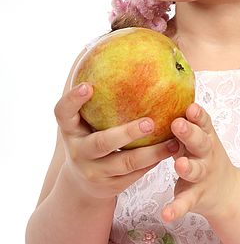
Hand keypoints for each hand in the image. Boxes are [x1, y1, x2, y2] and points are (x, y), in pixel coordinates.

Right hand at [54, 83, 179, 200]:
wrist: (84, 184)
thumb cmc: (92, 138)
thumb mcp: (87, 122)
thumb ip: (100, 100)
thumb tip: (127, 56)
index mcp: (70, 130)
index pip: (62, 113)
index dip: (73, 100)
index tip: (88, 85)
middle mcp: (78, 151)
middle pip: (101, 143)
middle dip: (126, 133)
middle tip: (150, 122)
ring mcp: (93, 172)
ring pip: (125, 163)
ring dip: (151, 153)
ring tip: (173, 141)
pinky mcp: (110, 187)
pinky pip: (135, 175)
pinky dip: (154, 162)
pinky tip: (172, 149)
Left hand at [161, 103, 239, 222]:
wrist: (226, 191)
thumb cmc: (201, 155)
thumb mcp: (198, 137)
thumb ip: (185, 122)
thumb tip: (157, 91)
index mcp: (205, 136)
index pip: (203, 122)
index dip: (198, 115)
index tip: (190, 107)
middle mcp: (207, 154)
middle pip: (200, 142)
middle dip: (190, 133)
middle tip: (178, 124)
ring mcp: (203, 175)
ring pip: (196, 170)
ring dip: (188, 167)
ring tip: (179, 165)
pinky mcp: (196, 196)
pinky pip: (186, 202)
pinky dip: (176, 208)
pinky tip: (166, 214)